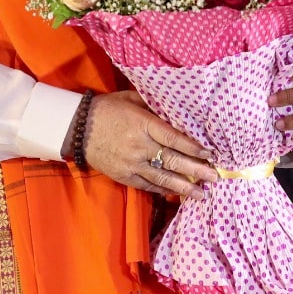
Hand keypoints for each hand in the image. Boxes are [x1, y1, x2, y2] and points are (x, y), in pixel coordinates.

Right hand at [81, 91, 214, 199]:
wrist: (77, 129)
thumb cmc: (106, 109)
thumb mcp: (131, 99)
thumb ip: (154, 106)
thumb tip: (177, 113)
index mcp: (143, 124)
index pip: (175, 138)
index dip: (194, 148)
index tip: (211, 153)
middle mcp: (140, 146)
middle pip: (174, 161)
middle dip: (197, 170)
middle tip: (215, 177)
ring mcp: (132, 164)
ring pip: (163, 178)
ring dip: (184, 187)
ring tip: (202, 194)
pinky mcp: (124, 176)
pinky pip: (147, 185)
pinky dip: (163, 190)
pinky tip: (176, 193)